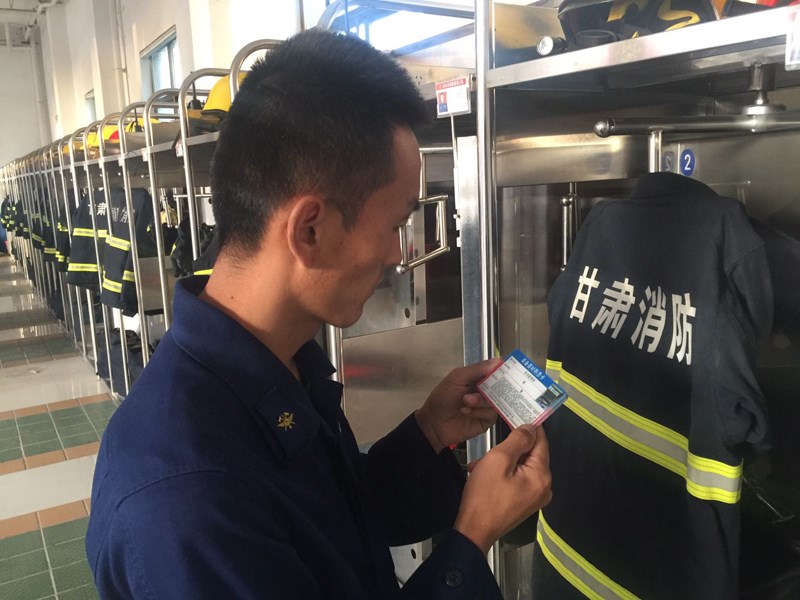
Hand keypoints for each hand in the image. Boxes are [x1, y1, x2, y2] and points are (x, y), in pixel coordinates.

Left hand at [414, 358, 502, 452]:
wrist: (434, 423)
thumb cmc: (442, 398)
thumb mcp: (456, 378)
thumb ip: (476, 369)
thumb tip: (498, 361)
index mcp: (477, 379)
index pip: (494, 372)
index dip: (501, 371)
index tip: (506, 371)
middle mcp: (484, 391)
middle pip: (499, 387)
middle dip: (491, 387)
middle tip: (480, 388)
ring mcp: (486, 406)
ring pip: (496, 401)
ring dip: (480, 400)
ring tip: (465, 401)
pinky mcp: (486, 420)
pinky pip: (491, 414)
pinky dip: (478, 412)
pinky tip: (465, 412)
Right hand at [454, 425, 551, 553]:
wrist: (474, 531)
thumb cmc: (484, 496)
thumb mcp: (498, 460)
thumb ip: (517, 440)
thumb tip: (531, 428)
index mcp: (542, 476)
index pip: (541, 441)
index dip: (529, 427)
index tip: (517, 415)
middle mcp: (544, 487)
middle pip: (531, 455)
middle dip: (510, 448)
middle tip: (490, 448)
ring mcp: (535, 498)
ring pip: (522, 466)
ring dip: (502, 461)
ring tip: (482, 465)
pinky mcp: (525, 504)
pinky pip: (518, 479)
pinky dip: (503, 474)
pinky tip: (484, 475)